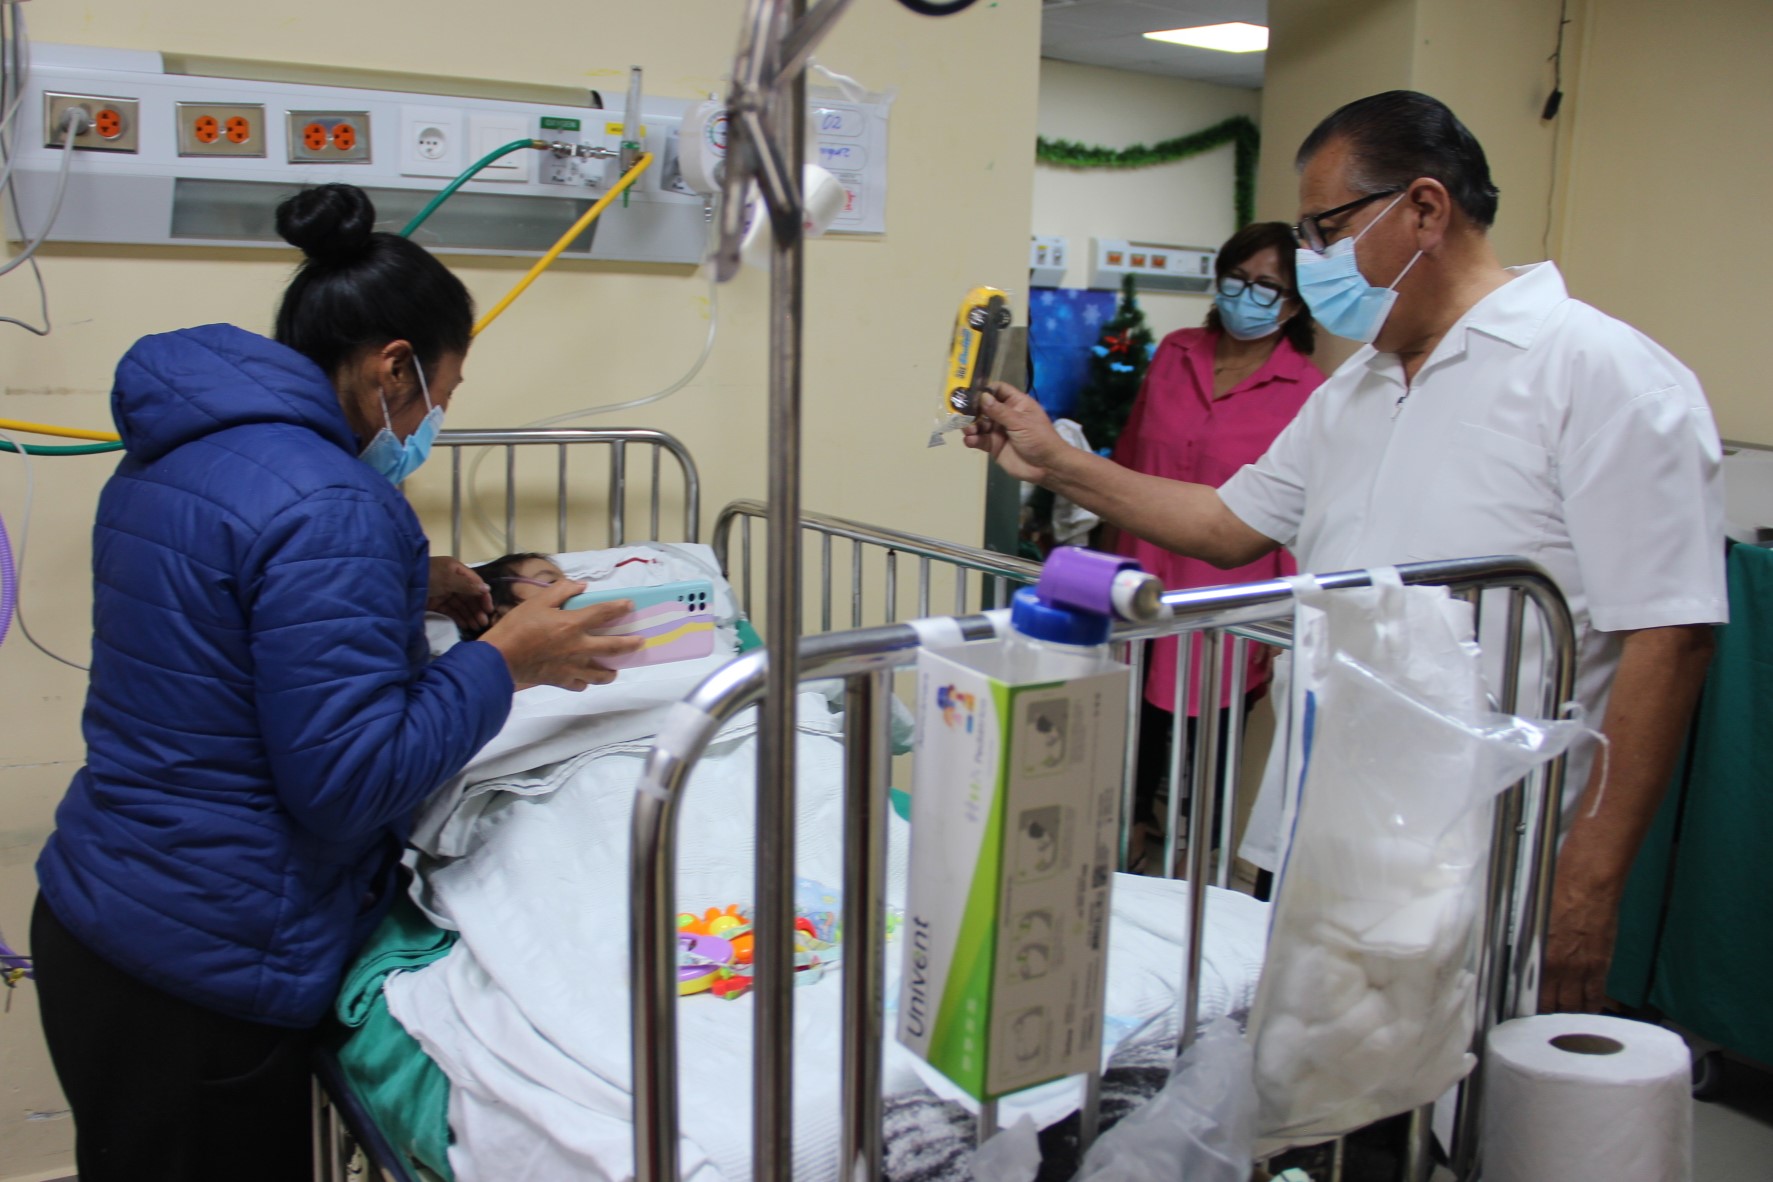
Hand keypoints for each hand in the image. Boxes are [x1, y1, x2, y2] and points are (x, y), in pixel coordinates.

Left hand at [428, 556, 493, 633]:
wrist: (400, 584)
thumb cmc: (427, 576)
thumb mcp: (448, 578)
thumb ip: (467, 585)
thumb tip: (487, 589)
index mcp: (456, 570)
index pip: (475, 583)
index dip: (483, 596)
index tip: (489, 610)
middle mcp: (452, 580)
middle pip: (469, 596)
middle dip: (476, 609)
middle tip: (483, 623)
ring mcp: (443, 592)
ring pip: (461, 605)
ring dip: (469, 615)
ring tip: (476, 627)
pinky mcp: (436, 603)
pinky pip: (451, 611)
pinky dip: (459, 617)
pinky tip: (466, 625)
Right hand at [477, 579, 644, 691]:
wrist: (499, 658)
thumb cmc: (516, 627)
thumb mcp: (537, 601)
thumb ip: (561, 591)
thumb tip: (580, 586)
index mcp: (572, 625)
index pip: (603, 613)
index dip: (619, 607)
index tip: (630, 605)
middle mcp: (577, 647)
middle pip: (612, 647)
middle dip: (630, 644)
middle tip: (640, 642)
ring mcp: (571, 667)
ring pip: (600, 674)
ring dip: (611, 671)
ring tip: (615, 669)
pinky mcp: (561, 680)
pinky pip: (580, 685)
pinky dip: (585, 682)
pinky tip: (585, 678)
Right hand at [961, 381, 1066, 484]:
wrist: (1046, 466)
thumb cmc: (1039, 439)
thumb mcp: (1020, 422)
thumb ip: (999, 411)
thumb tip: (982, 396)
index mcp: (1016, 404)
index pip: (998, 390)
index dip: (986, 390)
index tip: (971, 393)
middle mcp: (1005, 415)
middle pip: (984, 407)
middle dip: (973, 410)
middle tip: (962, 413)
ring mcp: (998, 431)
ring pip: (979, 424)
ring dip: (971, 426)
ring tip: (968, 430)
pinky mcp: (993, 446)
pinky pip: (979, 440)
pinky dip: (972, 439)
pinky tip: (970, 441)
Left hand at [1539, 872, 1621, 1012]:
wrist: (1587, 886)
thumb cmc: (1557, 897)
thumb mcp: (1533, 926)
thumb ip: (1532, 951)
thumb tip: (1528, 967)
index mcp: (1538, 958)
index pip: (1533, 996)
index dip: (1533, 1009)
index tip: (1531, 1015)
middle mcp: (1559, 968)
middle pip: (1555, 1006)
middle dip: (1552, 1016)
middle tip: (1550, 1022)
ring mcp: (1581, 969)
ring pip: (1576, 1005)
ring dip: (1573, 1014)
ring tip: (1570, 1020)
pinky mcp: (1601, 966)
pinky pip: (1596, 995)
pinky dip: (1593, 1006)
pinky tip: (1590, 1010)